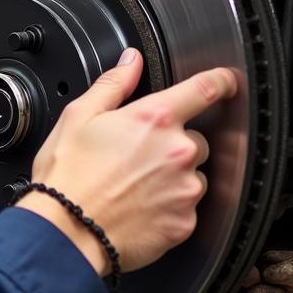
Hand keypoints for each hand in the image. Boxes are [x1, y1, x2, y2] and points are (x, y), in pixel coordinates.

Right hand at [17, 48, 236, 275]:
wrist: (65, 231)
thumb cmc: (68, 176)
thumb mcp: (79, 116)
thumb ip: (114, 84)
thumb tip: (131, 61)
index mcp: (155, 119)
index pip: (206, 88)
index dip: (221, 81)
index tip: (227, 82)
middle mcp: (178, 152)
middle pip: (195, 140)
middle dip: (173, 145)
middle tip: (137, 158)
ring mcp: (184, 189)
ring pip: (192, 176)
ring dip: (173, 178)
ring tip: (134, 187)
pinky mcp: (184, 222)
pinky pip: (186, 208)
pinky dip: (168, 208)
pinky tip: (138, 208)